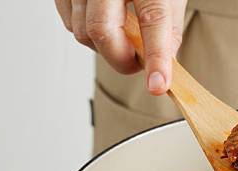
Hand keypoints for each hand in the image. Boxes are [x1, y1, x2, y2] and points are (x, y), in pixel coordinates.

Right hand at [55, 0, 186, 94]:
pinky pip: (69, 23)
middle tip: (136, 64)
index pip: (152, 19)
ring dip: (104, 47)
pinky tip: (104, 22)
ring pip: (82, 32)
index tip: (157, 84)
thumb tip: (164, 64)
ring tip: (122, 37)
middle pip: (102, 30)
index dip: (156, 57)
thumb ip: (169, 28)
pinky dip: (87, 34)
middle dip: (120, 59)